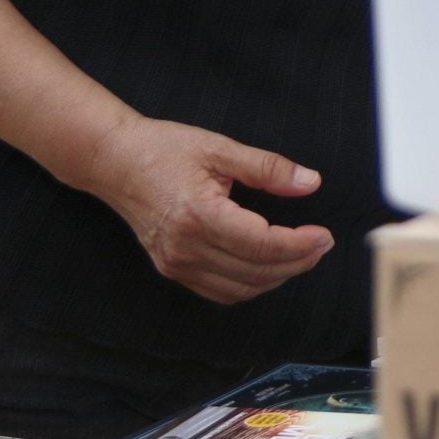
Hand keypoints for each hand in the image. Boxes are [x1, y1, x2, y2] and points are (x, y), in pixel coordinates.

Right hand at [76, 114, 333, 304]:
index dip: (300, 245)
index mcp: (199, 215)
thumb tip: (310, 182)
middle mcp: (185, 248)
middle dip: (296, 262)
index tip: (324, 235)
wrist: (114, 162)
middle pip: (255, 271)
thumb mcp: (220, 148)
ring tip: (301, 254)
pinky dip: (250, 284)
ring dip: (276, 277)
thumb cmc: (164, 149)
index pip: (262, 244)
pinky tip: (268, 265)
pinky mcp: (171, 268)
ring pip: (240, 288)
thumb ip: (268, 167)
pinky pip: (219, 290)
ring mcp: (175, 263)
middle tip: (321, 244)